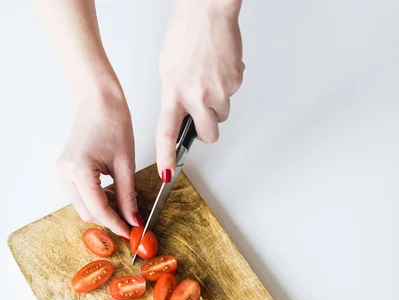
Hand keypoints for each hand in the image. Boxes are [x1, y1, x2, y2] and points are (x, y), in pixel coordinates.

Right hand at [57, 88, 140, 237]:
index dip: (116, 224)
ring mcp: (62, 172)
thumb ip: (128, 196)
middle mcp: (65, 173)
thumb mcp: (125, 164)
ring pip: (83, 207)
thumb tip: (133, 221)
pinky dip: (97, 201)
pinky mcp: (65, 171)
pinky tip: (113, 196)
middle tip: (131, 223)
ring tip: (125, 206)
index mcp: (79, 169)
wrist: (98, 101)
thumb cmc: (112, 123)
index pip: (98, 209)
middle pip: (87, 212)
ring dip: (103, 211)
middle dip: (109, 220)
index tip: (130, 232)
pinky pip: (81, 196)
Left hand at [157, 0, 243, 180]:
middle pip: (209, 134)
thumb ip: (175, 98)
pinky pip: (232, 95)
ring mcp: (218, 90)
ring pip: (222, 114)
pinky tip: (219, 68)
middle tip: (204, 112)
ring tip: (209, 77)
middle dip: (208, 128)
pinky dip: (227, 85)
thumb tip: (182, 118)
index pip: (167, 132)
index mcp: (174, 92)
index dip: (167, 156)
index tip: (167, 173)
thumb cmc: (187, 35)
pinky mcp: (235, 81)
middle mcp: (196, 95)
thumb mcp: (169, 70)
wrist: (209, 10)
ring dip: (218, 103)